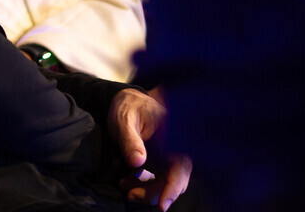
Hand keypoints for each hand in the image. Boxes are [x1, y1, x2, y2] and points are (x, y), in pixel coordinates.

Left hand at [108, 88, 191, 210]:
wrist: (124, 102)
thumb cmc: (127, 107)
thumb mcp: (124, 120)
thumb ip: (130, 140)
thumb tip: (138, 162)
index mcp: (174, 136)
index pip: (181, 167)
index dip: (173, 188)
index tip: (162, 205)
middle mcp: (175, 149)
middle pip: (174, 181)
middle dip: (154, 193)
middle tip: (131, 194)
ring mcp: (168, 157)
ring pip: (164, 184)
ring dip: (147, 192)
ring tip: (125, 186)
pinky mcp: (159, 162)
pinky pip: (155, 181)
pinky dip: (142, 186)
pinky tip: (126, 181)